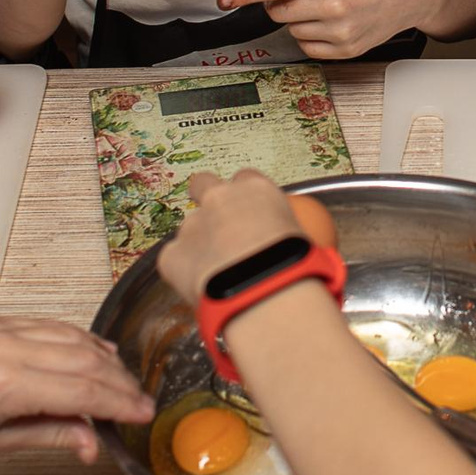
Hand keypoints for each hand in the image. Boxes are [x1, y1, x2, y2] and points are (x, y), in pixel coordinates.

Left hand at [0, 317, 153, 472]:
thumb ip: (50, 436)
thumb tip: (92, 443)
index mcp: (5, 384)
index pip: (82, 391)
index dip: (119, 404)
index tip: (143, 415)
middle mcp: (6, 348)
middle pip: (84, 362)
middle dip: (119, 384)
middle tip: (140, 404)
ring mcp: (1, 329)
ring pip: (72, 339)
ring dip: (104, 361)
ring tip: (124, 385)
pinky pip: (50, 326)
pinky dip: (79, 340)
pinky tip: (96, 354)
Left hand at [157, 170, 304, 303]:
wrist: (265, 294)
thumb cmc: (296, 268)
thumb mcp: (304, 241)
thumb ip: (287, 234)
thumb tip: (295, 250)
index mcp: (256, 190)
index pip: (245, 180)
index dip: (245, 198)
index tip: (250, 215)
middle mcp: (219, 199)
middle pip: (203, 184)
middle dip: (204, 197)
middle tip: (217, 227)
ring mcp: (192, 225)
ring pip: (189, 230)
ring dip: (199, 246)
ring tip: (216, 276)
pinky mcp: (171, 255)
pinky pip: (173, 261)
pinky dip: (184, 273)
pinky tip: (201, 290)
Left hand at [216, 0, 437, 58]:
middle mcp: (332, 6)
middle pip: (277, 12)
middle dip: (280, 3)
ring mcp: (339, 31)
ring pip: (291, 30)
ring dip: (298, 19)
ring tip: (325, 6)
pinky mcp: (346, 50)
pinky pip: (308, 47)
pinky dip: (311, 36)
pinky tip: (331, 22)